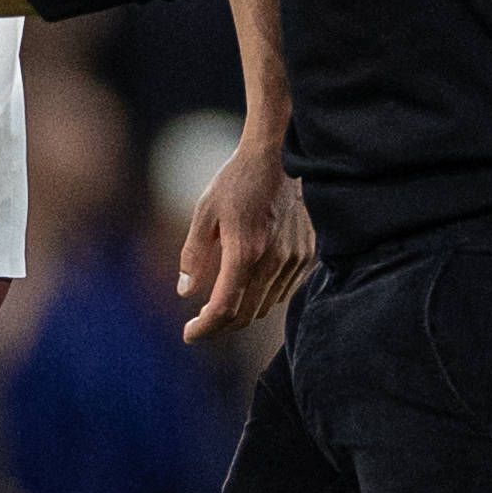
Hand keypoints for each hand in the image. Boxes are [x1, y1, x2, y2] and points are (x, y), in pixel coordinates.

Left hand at [179, 130, 313, 342]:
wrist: (280, 157)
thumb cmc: (237, 181)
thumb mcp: (204, 212)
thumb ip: (194, 255)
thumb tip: (185, 291)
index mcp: (244, 252)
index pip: (224, 308)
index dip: (204, 328)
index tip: (188, 334)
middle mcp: (273, 262)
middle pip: (246, 316)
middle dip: (219, 327)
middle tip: (199, 324)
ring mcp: (294, 260)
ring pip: (265, 306)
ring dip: (241, 312)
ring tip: (219, 303)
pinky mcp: (306, 255)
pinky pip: (282, 291)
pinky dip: (262, 297)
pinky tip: (247, 284)